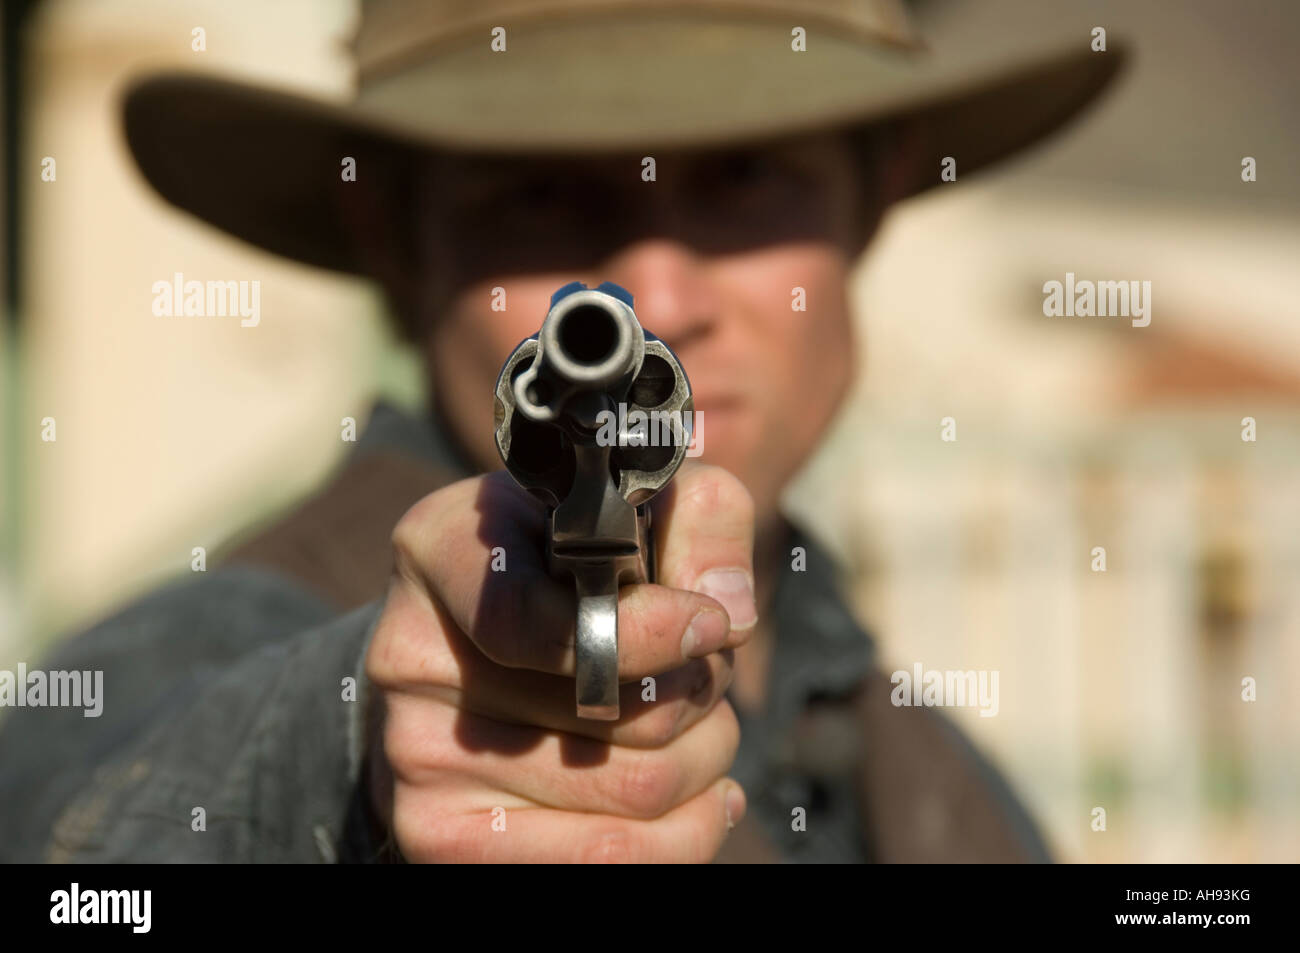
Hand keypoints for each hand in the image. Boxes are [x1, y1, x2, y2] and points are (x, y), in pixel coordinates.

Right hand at [364, 462, 756, 861]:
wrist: (468, 660)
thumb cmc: (569, 573)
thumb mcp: (630, 513)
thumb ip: (699, 519)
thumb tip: (726, 610)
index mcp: (441, 547)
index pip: (540, 621)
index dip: (652, 632)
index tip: (711, 624)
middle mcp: (409, 653)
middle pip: (619, 713)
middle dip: (699, 690)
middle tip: (698, 668)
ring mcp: (417, 755)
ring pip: (636, 789)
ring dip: (705, 756)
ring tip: (694, 724)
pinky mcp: (441, 836)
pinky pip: (612, 860)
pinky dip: (690, 830)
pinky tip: (697, 793)